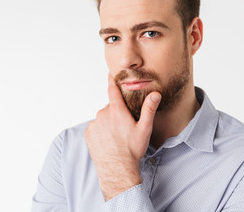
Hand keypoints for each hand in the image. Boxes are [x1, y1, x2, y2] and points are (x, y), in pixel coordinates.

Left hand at [84, 74, 160, 200]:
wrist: (117, 169)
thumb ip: (149, 109)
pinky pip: (95, 127)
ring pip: (102, 118)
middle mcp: (103, 114)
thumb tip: (155, 94)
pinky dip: (101, 131)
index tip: (110, 73)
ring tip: (117, 136)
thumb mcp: (144, 128)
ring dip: (108, 122)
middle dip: (117, 113)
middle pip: (110, 107)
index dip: (112, 80)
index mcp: (117, 111)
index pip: (112, 90)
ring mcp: (94, 124)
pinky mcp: (88, 134)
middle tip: (125, 126)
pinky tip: (108, 141)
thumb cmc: (132, 149)